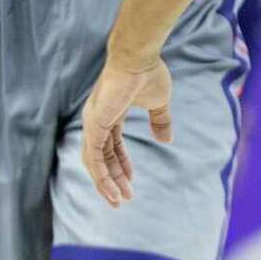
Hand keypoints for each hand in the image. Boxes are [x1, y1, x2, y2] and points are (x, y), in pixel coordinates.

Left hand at [79, 52, 173, 206]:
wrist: (138, 58)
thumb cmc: (148, 73)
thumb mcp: (158, 102)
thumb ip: (160, 121)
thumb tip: (167, 140)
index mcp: (110, 113)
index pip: (112, 146)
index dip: (121, 165)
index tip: (132, 181)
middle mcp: (97, 119)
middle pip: (102, 158)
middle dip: (113, 179)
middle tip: (123, 200)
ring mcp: (93, 122)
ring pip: (95, 162)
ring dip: (105, 183)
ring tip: (118, 201)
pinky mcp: (94, 124)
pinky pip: (94, 157)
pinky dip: (101, 175)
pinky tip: (111, 189)